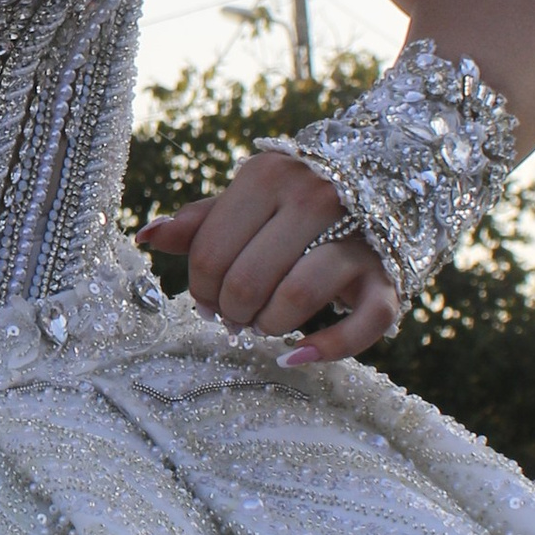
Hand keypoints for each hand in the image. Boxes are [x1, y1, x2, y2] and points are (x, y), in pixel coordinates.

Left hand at [135, 149, 400, 365]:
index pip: (210, 252)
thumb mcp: (248, 203)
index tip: (208, 300)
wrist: (384, 191)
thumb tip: (146, 235)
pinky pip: (361, 324)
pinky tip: (294, 357)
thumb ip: (200, 222)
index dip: (200, 288)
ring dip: (269, 326)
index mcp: (268, 177)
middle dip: (232, 312)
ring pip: (295, 298)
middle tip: (236, 317)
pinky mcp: (389, 276)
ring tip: (266, 325)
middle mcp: (315, 197)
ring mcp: (357, 236)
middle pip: (246, 280)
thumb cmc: (296, 206)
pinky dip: (325, 349)